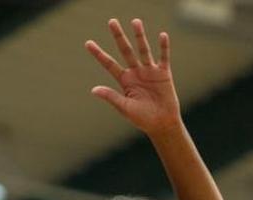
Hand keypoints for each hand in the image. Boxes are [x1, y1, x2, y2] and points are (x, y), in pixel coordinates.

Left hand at [85, 18, 180, 136]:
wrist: (162, 124)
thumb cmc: (142, 119)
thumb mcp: (124, 108)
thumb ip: (111, 96)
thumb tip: (94, 90)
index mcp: (124, 80)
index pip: (109, 64)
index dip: (99, 54)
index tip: (88, 43)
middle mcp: (135, 72)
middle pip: (125, 51)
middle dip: (119, 37)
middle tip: (111, 21)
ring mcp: (149, 71)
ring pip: (143, 50)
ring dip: (139, 36)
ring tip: (135, 21)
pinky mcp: (163, 74)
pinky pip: (163, 57)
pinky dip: (164, 47)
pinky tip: (163, 36)